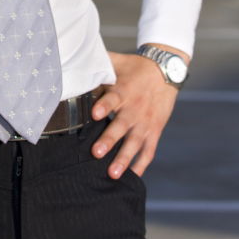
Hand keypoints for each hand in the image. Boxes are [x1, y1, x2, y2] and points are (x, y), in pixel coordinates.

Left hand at [90, 50, 183, 178]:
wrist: (165, 71)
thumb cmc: (134, 67)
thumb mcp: (116, 62)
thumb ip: (97, 64)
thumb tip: (74, 61)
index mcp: (123, 91)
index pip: (112, 99)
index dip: (103, 106)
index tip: (94, 114)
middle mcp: (134, 108)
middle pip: (121, 126)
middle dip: (109, 140)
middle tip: (96, 153)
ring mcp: (145, 122)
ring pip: (135, 143)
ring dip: (124, 159)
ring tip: (113, 173)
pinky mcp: (155, 131)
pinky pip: (149, 150)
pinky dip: (142, 164)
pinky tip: (133, 177)